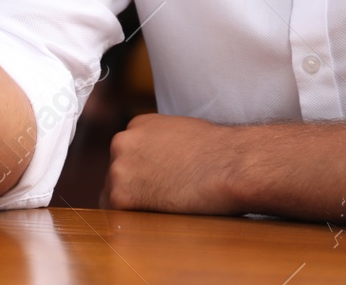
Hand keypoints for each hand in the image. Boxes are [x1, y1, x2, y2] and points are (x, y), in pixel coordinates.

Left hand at [99, 113, 244, 214]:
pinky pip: (118, 214)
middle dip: (134, 188)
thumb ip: (161, 145)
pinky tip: (159, 217)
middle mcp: (121, 142)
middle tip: (160, 200)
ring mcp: (118, 168)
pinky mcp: (121, 195)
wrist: (230, 164)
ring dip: (134, 205)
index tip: (155, 184)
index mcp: (137, 125)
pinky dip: (135, 219)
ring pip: (115, 194)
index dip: (141, 174)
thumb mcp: (181, 134)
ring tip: (164, 209)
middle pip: (117, 174)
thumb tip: (158, 165)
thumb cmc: (218, 152)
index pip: (126, 155)